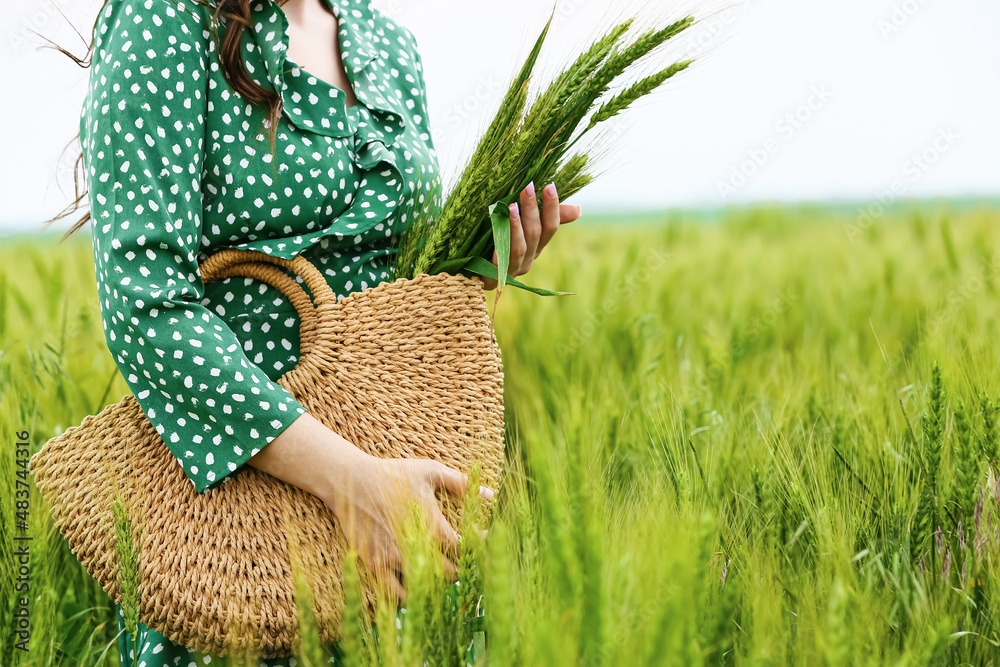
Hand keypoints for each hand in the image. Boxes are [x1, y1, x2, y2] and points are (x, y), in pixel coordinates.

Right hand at [246, 413, 493, 603]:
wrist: (352, 480)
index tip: (481, 547)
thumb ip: (461, 484)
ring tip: (444, 579)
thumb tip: (490, 495)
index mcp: (432, 524)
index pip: (464, 549)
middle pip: (449, 573)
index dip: (477, 551)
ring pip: (425, 585)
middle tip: (466, 568)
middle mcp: (416, 546)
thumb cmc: (394, 474)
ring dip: (438, 585)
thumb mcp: (430, 471)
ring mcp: (394, 558)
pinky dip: (410, 597)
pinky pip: (396, 593)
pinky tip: (417, 591)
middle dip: (461, 572)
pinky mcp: (376, 564)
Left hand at [481, 181, 581, 290]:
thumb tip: (579, 210)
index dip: (552, 207)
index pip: (550, 227)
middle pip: (535, 235)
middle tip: (527, 187)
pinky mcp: (493, 280)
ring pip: (519, 248)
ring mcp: (510, 272)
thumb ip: (543, 216)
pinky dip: (499, 247)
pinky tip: (495, 230)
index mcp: (535, 247)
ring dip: (516, 227)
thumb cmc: (493, 241)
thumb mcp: (517, 224)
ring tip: (511, 207)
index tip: (549, 185)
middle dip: (532, 210)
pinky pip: (499, 264)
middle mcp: (527, 260)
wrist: (465, 267)